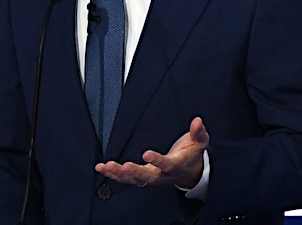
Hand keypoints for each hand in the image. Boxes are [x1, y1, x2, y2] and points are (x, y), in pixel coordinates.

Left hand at [95, 117, 209, 188]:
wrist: (190, 173)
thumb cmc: (191, 156)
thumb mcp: (199, 142)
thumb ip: (198, 132)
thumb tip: (198, 121)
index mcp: (175, 165)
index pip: (166, 164)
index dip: (157, 160)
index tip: (147, 154)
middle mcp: (162, 175)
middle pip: (147, 177)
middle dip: (135, 172)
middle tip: (124, 166)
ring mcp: (151, 177)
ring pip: (134, 180)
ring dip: (120, 174)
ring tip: (106, 167)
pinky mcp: (143, 177)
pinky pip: (127, 179)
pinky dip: (114, 174)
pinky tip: (102, 169)